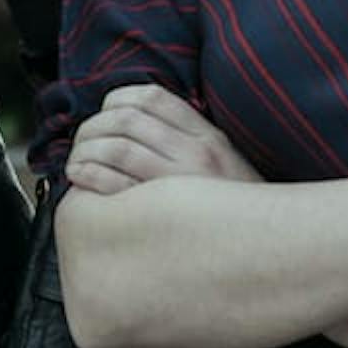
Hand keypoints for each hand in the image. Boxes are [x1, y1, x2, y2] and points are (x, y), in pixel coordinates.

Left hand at [65, 83, 261, 195]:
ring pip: (115, 147)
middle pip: (125, 119)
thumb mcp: (226, 165)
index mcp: (208, 136)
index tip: (105, 114)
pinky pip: (114, 183)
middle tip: (82, 142)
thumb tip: (148, 124)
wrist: (270, 250)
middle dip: (92, 127)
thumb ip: (193, 141)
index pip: (151, 96)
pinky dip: (89, 175)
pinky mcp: (164, 213)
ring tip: (77, 163)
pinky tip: (81, 179)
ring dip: (85, 150)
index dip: (117, 100)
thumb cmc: (238, 213)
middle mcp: (195, 153)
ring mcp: (180, 183)